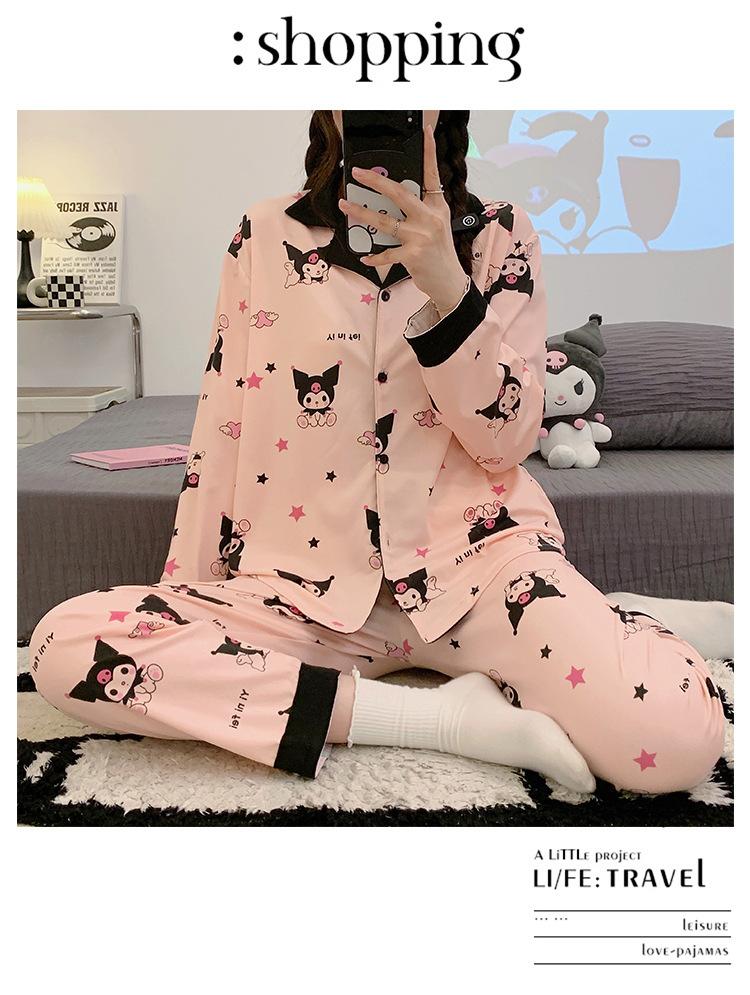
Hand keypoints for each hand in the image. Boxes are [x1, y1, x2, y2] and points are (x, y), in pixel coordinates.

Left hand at [337, 124, 468, 314]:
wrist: (449, 281)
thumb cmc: (439, 252)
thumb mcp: (436, 225)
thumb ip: (419, 210)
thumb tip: (392, 198)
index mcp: (437, 206)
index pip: (432, 174)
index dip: (429, 152)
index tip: (426, 131)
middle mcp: (430, 218)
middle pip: (399, 194)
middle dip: (375, 182)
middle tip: (357, 173)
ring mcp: (421, 237)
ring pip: (385, 221)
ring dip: (361, 213)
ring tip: (344, 205)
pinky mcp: (414, 256)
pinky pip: (387, 253)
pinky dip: (374, 257)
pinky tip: (364, 256)